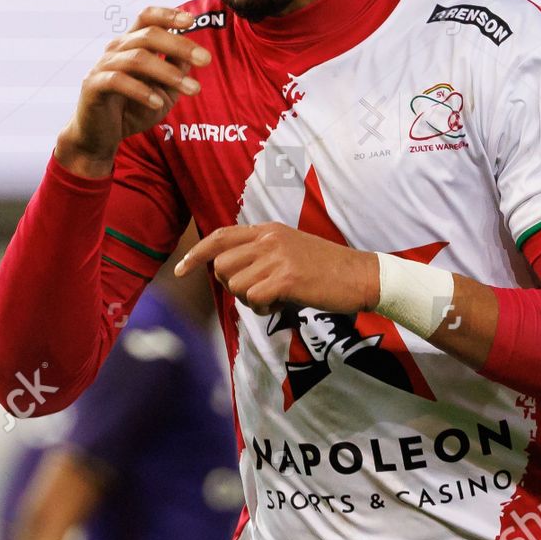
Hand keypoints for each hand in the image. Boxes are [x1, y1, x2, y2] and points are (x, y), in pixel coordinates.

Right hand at [56, 6, 211, 176]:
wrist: (99, 136)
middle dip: (180, 46)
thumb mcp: (164, 91)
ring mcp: (103, 65)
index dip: (168, 14)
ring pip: (138, 59)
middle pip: (149, 35)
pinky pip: (119, 81)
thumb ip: (176, 72)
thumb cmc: (133, 110)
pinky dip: (141, 91)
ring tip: (192, 89)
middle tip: (206, 60)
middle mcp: (116, 48)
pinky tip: (158, 103)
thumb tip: (193, 54)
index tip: (192, 20)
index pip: (147, 18)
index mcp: (131, 44)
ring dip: (168, 73)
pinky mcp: (93, 85)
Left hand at [173, 223, 378, 315]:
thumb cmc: (326, 269)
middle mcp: (269, 239)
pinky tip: (281, 305)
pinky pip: (254, 298)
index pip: (220, 237)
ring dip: (250, 300)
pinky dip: (263, 309)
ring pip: (236, 285)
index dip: (196, 254)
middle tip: (256, 293)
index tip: (180, 270)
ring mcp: (278, 257)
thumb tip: (229, 272)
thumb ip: (261, 254)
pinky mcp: (288, 278)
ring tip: (274, 299)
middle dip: (232, 286)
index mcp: (268, 230)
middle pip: (222, 266)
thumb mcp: (290, 250)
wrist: (360, 275)